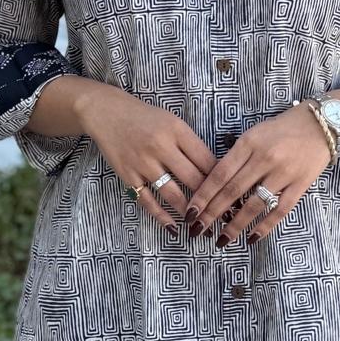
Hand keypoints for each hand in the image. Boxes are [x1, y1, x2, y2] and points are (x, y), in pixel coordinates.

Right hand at [76, 84, 216, 233]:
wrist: (107, 112)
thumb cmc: (145, 117)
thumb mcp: (173, 121)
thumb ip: (190, 143)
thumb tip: (214, 170)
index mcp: (177, 130)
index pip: (207, 160)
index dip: (222, 179)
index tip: (232, 193)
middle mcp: (161, 147)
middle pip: (193, 179)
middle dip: (211, 200)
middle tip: (224, 215)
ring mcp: (143, 163)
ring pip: (173, 194)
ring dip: (189, 212)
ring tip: (202, 225)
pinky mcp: (128, 175)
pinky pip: (148, 201)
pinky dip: (162, 217)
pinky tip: (174, 228)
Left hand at [185, 102, 332, 243]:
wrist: (321, 124)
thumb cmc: (282, 128)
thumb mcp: (254, 133)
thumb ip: (237, 155)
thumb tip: (215, 183)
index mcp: (248, 143)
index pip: (219, 173)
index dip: (203, 195)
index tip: (190, 211)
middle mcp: (264, 158)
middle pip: (232, 191)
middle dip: (212, 214)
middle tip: (196, 230)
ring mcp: (283, 173)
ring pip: (253, 204)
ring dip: (235, 225)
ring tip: (222, 240)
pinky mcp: (300, 185)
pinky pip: (279, 210)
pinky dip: (264, 226)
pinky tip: (252, 238)